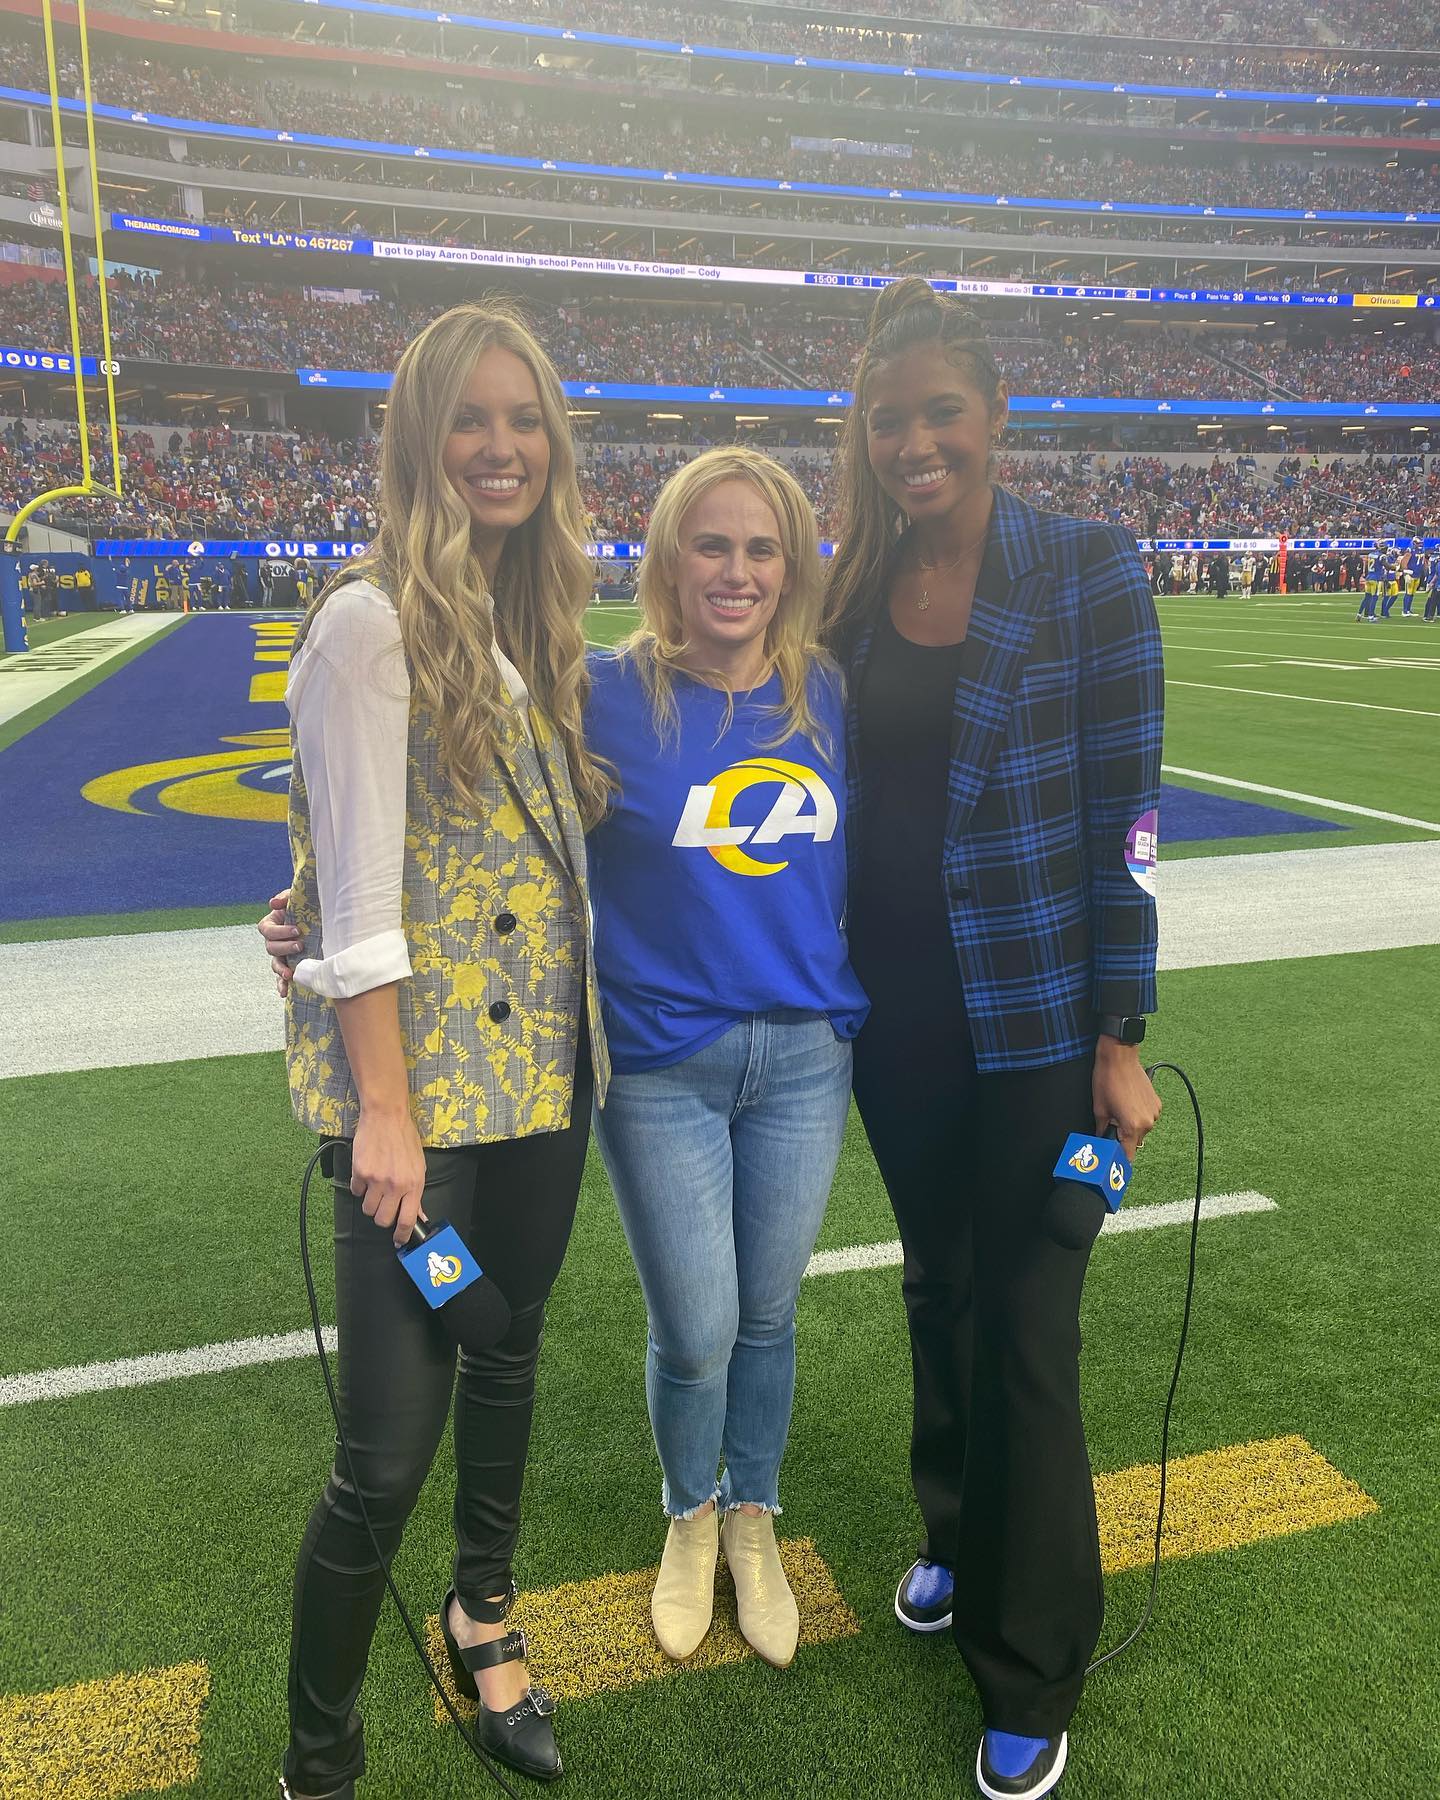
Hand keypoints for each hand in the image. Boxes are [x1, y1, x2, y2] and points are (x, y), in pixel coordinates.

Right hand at [258, 887, 301, 995]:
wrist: (321, 919)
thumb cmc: (307, 906)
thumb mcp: (296, 898)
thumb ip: (285, 898)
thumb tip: (272, 903)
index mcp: (272, 924)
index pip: (266, 930)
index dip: (280, 931)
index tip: (297, 930)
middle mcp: (274, 941)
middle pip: (271, 948)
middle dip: (284, 948)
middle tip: (300, 946)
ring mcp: (281, 955)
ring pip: (274, 965)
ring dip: (280, 970)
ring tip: (290, 974)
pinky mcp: (290, 966)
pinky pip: (281, 978)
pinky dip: (282, 985)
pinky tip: (285, 992)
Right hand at [350, 1108, 427, 1248]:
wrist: (386, 1117)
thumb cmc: (405, 1138)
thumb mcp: (418, 1166)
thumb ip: (416, 1192)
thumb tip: (418, 1214)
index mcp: (414, 1184)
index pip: (407, 1220)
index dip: (402, 1235)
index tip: (398, 1241)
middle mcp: (395, 1185)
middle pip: (383, 1219)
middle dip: (382, 1217)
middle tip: (384, 1205)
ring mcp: (376, 1180)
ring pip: (368, 1209)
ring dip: (370, 1202)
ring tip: (375, 1186)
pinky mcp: (360, 1172)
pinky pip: (356, 1191)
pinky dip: (359, 1186)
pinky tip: (366, 1173)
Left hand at [1092, 1039, 1161, 1158]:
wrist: (1120, 1057)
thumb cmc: (1107, 1080)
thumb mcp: (1099, 1109)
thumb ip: (1102, 1130)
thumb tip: (1102, 1141)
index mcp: (1133, 1126)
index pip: (1129, 1154)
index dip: (1120, 1158)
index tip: (1113, 1160)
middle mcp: (1147, 1122)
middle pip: (1135, 1141)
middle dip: (1123, 1137)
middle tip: (1111, 1125)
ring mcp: (1154, 1112)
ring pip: (1141, 1129)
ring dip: (1131, 1125)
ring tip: (1119, 1109)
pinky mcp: (1157, 1103)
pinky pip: (1147, 1117)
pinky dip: (1138, 1115)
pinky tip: (1127, 1103)